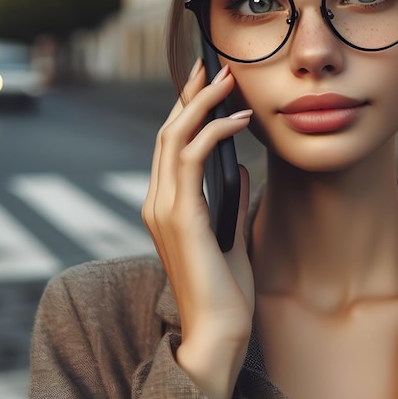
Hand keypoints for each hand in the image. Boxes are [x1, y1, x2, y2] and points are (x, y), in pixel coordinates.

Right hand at [141, 60, 253, 398]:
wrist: (219, 332)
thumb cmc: (226, 287)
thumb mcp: (230, 231)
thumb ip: (227, 197)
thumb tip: (236, 165)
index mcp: (166, 205)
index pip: (171, 145)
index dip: (188, 110)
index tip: (208, 84)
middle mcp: (157, 201)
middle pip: (169, 131)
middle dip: (192, 95)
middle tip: (216, 67)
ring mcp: (163, 208)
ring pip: (175, 137)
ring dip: (203, 103)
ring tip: (229, 80)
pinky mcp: (179, 216)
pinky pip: (192, 158)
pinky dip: (215, 132)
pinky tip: (240, 119)